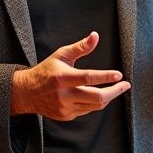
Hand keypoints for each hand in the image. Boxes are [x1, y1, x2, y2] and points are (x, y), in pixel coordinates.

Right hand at [11, 32, 129, 119]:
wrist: (27, 93)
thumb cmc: (46, 71)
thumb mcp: (61, 55)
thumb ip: (80, 47)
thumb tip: (95, 36)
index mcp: (62, 78)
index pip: (89, 78)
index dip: (106, 77)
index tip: (119, 75)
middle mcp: (64, 95)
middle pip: (97, 98)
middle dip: (115, 91)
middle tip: (125, 85)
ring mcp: (66, 108)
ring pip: (95, 106)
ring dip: (109, 97)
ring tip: (117, 89)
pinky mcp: (67, 116)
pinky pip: (88, 111)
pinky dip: (96, 103)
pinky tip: (99, 95)